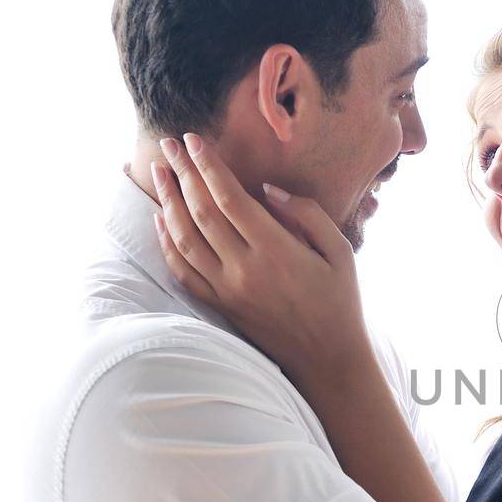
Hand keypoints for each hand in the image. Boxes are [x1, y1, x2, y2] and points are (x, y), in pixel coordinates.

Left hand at [151, 134, 369, 380]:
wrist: (328, 360)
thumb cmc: (340, 302)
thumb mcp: (341, 252)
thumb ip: (308, 214)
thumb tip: (267, 189)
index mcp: (277, 251)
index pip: (229, 198)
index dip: (208, 166)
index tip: (194, 141)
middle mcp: (245, 270)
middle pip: (200, 212)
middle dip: (182, 174)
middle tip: (170, 146)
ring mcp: (228, 290)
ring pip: (184, 239)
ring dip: (168, 202)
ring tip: (160, 174)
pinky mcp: (221, 306)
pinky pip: (183, 271)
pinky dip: (166, 243)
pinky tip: (161, 220)